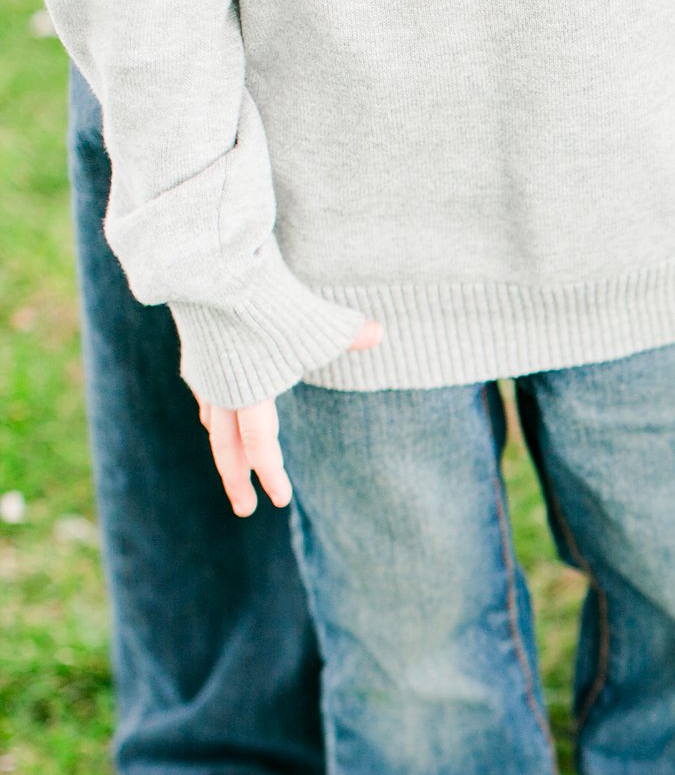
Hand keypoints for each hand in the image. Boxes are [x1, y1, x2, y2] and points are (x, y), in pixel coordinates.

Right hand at [197, 318, 380, 516]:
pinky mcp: (196, 347)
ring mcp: (204, 369)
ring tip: (233, 461)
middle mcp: (221, 389)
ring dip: (225, 444)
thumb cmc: (264, 300)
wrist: (208, 267)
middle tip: (244, 508)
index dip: (271, 474)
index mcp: (250, 394)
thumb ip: (347, 333)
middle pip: (227, 447)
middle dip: (237, 480)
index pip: (261, 447)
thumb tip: (378, 333)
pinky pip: (206, 391)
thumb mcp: (316, 321)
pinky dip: (215, 409)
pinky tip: (216, 411)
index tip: (279, 500)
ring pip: (213, 418)